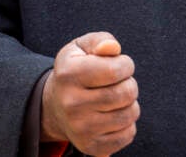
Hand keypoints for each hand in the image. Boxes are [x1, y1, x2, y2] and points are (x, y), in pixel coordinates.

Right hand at [41, 32, 139, 156]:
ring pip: (129, 114)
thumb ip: (100, 40)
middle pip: (125, 93)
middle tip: (118, 82)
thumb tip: (112, 48)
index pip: (115, 70)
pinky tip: (112, 115)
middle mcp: (71, 104)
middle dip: (129, 83)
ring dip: (130, 103)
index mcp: (68, 74)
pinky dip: (127, 123)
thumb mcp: (82, 47)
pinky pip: (127, 135)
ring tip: (115, 98)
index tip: (119, 64)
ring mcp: (80, 128)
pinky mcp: (90, 147)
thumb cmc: (77, 69)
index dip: (125, 64)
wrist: (55, 106)